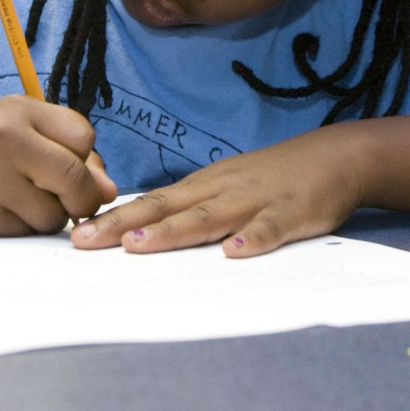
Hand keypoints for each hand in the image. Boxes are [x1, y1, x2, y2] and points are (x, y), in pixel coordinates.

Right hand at [0, 95, 116, 236]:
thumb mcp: (24, 128)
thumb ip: (71, 151)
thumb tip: (109, 192)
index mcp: (18, 110)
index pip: (83, 137)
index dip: (84, 156)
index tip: (69, 161)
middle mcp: (3, 140)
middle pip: (74, 178)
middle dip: (83, 196)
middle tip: (70, 198)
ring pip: (54, 214)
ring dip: (51, 214)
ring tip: (25, 198)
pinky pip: (28, 233)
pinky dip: (26, 226)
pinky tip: (5, 210)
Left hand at [70, 126, 365, 257]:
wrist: (334, 157)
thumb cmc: (273, 178)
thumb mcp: (226, 187)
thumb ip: (192, 208)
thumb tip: (143, 232)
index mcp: (203, 186)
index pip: (151, 203)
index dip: (113, 219)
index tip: (75, 234)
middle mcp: (222, 189)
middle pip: (167, 208)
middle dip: (124, 226)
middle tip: (84, 241)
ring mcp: (255, 200)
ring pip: (209, 217)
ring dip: (173, 231)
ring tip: (139, 245)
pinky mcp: (291, 212)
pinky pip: (270, 228)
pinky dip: (253, 239)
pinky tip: (235, 253)